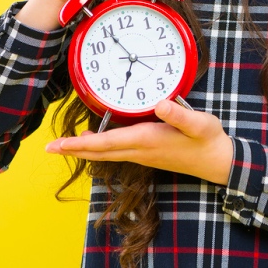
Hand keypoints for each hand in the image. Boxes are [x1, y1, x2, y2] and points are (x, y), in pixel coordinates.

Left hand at [45, 100, 232, 185]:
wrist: (219, 162)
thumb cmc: (208, 141)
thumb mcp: (199, 123)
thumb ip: (180, 114)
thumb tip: (159, 104)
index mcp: (146, 141)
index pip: (105, 143)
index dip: (78, 144)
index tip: (56, 145)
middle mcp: (140, 151)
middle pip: (99, 152)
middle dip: (73, 149)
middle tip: (48, 147)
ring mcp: (143, 155)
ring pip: (106, 153)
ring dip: (84, 149)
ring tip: (65, 144)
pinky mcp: (149, 154)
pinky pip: (116, 152)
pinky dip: (100, 147)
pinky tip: (96, 140)